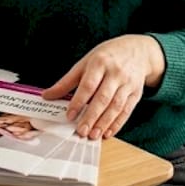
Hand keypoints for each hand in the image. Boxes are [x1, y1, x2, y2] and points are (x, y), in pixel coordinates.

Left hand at [42, 34, 165, 139]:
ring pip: (116, 106)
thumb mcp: (85, 63)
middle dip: (91, 116)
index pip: (88, 85)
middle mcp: (115, 73)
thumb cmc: (106, 57)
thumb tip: (47, 96)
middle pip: (103, 98)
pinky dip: (117, 123)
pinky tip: (108, 132)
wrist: (137, 50)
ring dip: (104, 123)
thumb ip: (67, 81)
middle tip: (81, 131)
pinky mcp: (136, 93)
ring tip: (93, 135)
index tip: (69, 115)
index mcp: (99, 63)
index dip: (78, 102)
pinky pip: (127, 110)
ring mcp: (127, 83)